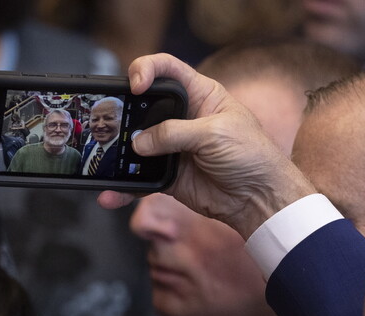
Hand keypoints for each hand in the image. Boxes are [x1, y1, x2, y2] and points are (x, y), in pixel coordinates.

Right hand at [97, 53, 315, 238]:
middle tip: (108, 124)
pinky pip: (139, 179)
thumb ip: (174, 133)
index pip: (167, 69)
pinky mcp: (167, 175)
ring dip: (118, 153)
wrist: (259, 198)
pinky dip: (124, 187)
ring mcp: (172, 147)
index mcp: (199, 95)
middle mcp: (182, 118)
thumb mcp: (215, 134)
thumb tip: (139, 143)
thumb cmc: (251, 155)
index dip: (147, 69)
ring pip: (136, 144)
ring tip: (104, 160)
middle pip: (143, 106)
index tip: (136, 85)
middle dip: (123, 113)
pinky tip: (111, 193)